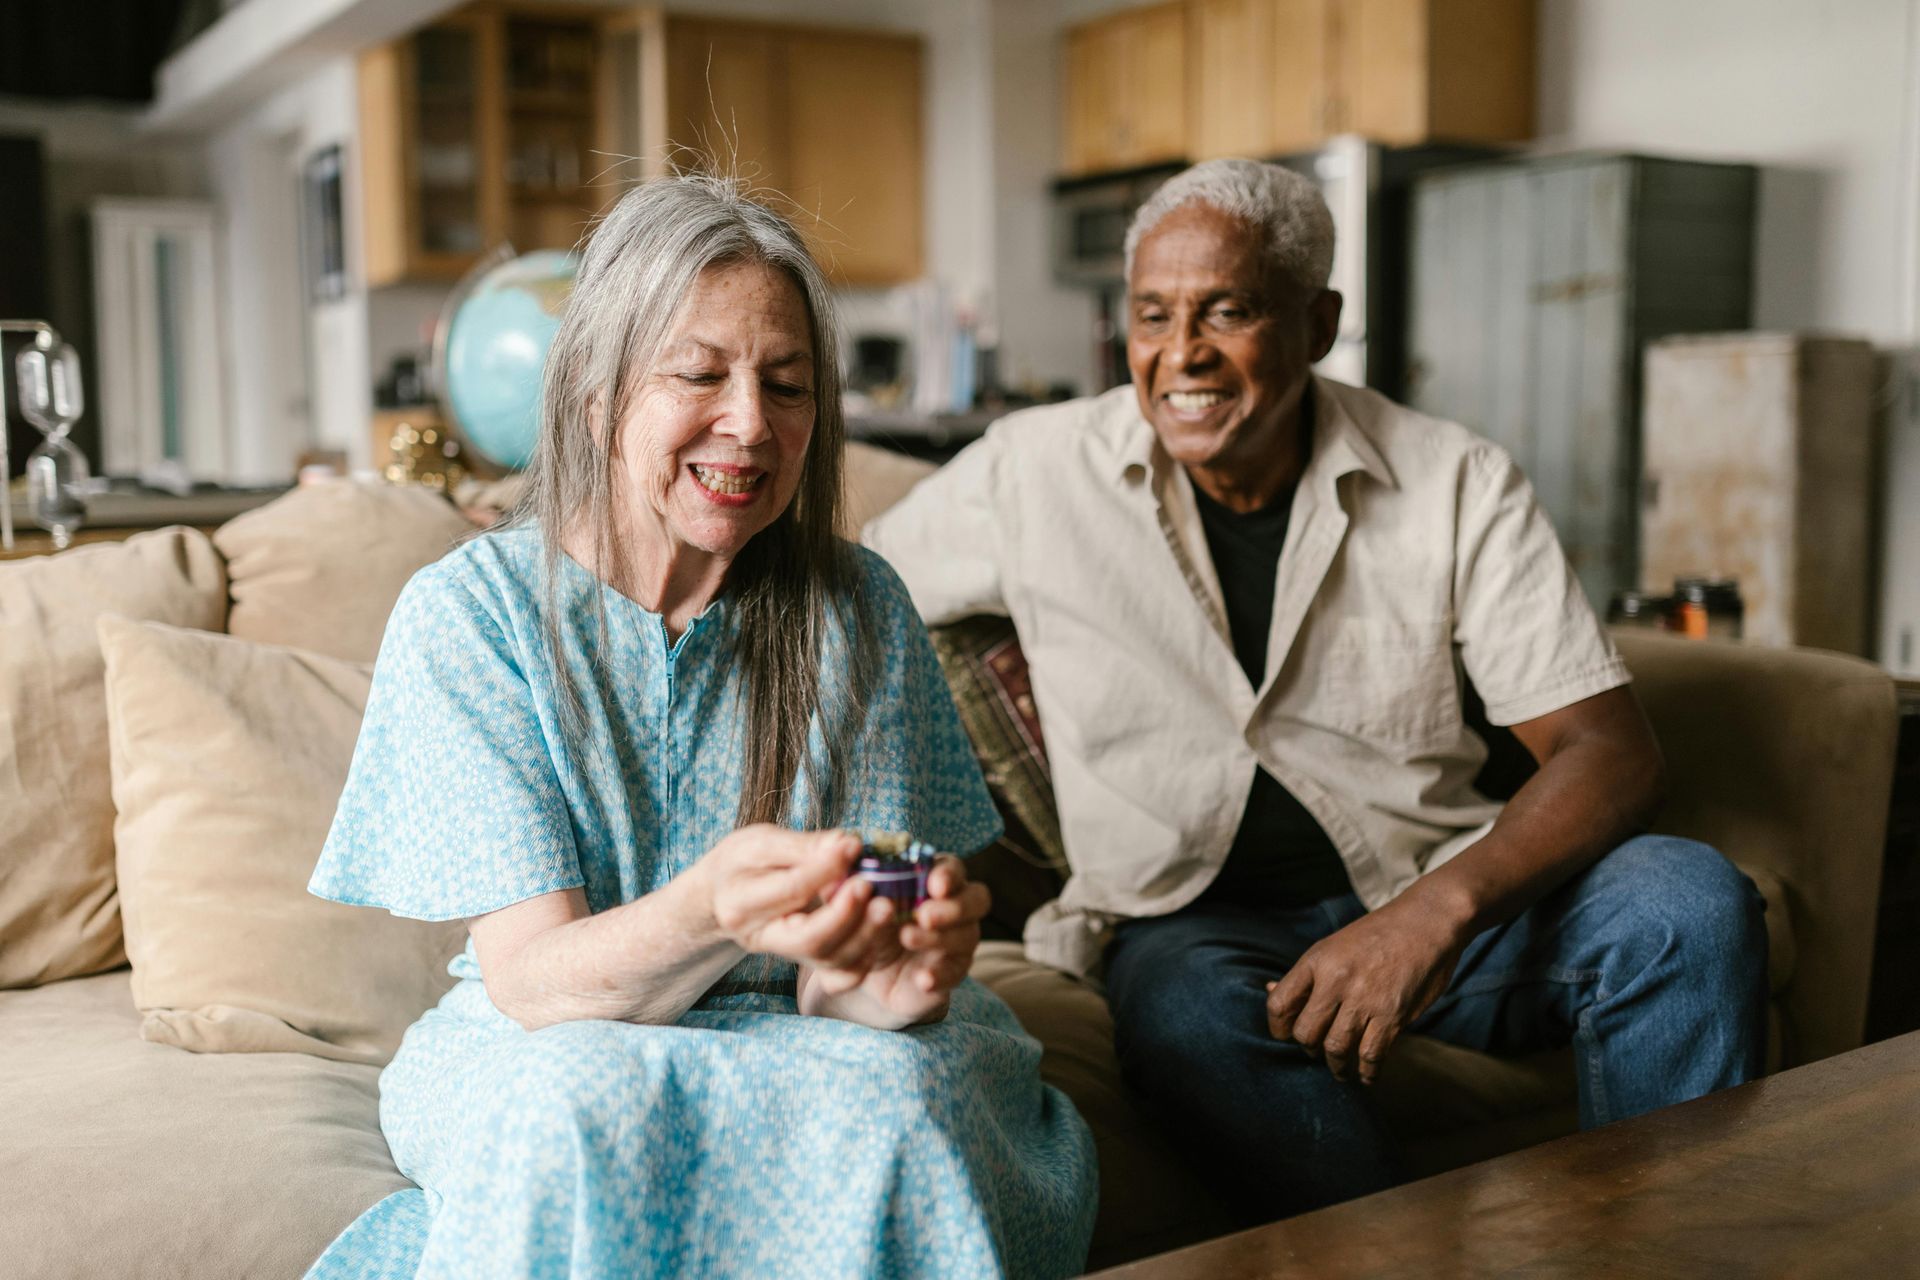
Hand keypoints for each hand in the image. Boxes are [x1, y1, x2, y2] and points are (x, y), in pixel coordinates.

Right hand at [699, 826, 896, 972]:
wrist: (722, 896)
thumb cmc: (742, 863)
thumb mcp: (760, 843)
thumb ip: (802, 845)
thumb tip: (845, 843)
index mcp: (742, 903)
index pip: (791, 890)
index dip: (826, 869)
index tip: (853, 845)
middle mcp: (762, 938)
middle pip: (810, 940)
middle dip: (846, 914)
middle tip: (869, 884)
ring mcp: (787, 954)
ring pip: (830, 960)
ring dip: (865, 934)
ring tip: (886, 904)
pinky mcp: (808, 962)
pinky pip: (840, 976)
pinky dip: (867, 957)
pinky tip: (881, 929)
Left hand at [802, 855, 990, 1028]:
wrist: (869, 968)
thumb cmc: (867, 921)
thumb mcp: (854, 901)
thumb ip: (850, 881)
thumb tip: (837, 861)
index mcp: (933, 880)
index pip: (953, 869)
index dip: (948, 874)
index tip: (934, 884)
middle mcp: (954, 907)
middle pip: (977, 898)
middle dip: (953, 906)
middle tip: (923, 914)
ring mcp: (958, 940)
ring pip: (968, 934)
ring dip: (939, 936)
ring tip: (907, 938)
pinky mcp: (952, 971)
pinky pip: (957, 972)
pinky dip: (941, 973)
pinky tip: (922, 978)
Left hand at [1263, 898, 1464, 1084]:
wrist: (1427, 921)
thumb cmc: (1378, 935)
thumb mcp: (1334, 945)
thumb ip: (1306, 974)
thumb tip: (1269, 989)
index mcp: (1317, 960)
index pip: (1278, 1004)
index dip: (1278, 1028)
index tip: (1287, 1036)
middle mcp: (1336, 980)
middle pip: (1305, 1033)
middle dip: (1308, 1050)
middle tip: (1318, 1052)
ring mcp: (1364, 998)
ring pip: (1335, 1049)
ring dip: (1336, 1067)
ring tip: (1341, 1070)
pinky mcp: (1393, 1014)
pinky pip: (1371, 1056)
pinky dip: (1367, 1072)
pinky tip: (1367, 1075)